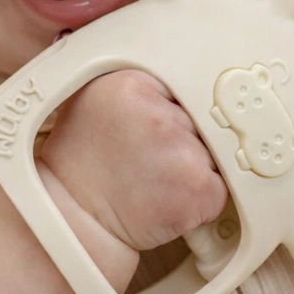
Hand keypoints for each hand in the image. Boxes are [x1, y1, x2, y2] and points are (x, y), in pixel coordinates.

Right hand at [38, 70, 227, 252]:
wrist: (75, 217)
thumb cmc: (82, 162)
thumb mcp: (94, 100)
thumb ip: (136, 86)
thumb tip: (171, 76)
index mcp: (133, 84)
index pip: (181, 86)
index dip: (172, 110)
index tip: (158, 127)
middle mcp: (161, 115)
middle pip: (199, 119)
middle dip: (184, 139)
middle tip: (150, 157)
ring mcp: (184, 153)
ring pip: (212, 154)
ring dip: (193, 168)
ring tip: (156, 179)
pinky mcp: (199, 189)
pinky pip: (219, 188)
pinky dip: (201, 199)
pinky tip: (168, 199)